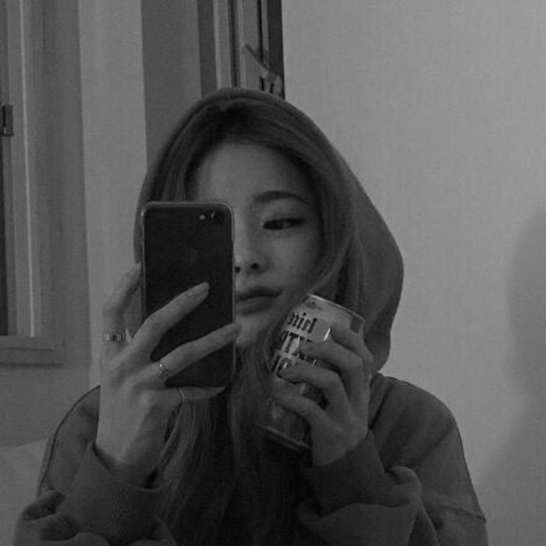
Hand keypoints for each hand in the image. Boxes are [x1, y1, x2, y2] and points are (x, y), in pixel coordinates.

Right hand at [95, 264, 239, 484]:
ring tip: (235, 328)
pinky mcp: (156, 406)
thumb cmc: (121, 410)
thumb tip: (174, 326)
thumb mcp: (119, 377)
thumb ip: (136, 353)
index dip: (123, 288)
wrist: (115, 456)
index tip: (139, 266)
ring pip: (182, 354)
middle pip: (153, 325)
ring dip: (213, 340)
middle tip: (206, 288)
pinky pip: (192, 391)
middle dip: (182, 303)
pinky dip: (209, 387)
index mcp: (110, 355)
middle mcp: (121, 366)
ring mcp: (139, 386)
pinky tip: (221, 383)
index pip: (111, 313)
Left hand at [272, 323, 373, 466]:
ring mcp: (346, 418)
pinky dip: (291, 399)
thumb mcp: (346, 404)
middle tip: (304, 346)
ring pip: (332, 384)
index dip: (352, 339)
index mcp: (362, 391)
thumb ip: (336, 381)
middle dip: (328, 350)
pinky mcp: (330, 434)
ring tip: (285, 370)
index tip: (332, 326)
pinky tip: (276, 394)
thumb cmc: (339, 428)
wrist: (346, 471)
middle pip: (352, 365)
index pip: (367, 358)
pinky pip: (311, 411)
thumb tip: (309, 351)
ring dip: (306, 371)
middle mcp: (358, 401)